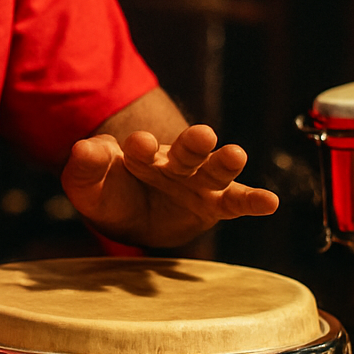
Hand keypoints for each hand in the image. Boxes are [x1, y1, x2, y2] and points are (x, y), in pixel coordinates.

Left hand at [61, 123, 277, 248]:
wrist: (129, 219)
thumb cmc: (109, 195)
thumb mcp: (86, 185)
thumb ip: (84, 167)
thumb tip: (84, 148)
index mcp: (142, 154)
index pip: (143, 148)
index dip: (142, 147)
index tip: (139, 144)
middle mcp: (174, 164)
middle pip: (187, 151)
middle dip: (193, 143)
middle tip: (201, 134)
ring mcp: (197, 183)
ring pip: (214, 171)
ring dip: (224, 162)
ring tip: (236, 155)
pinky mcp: (214, 204)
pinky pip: (235, 203)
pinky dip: (252, 201)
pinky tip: (270, 202)